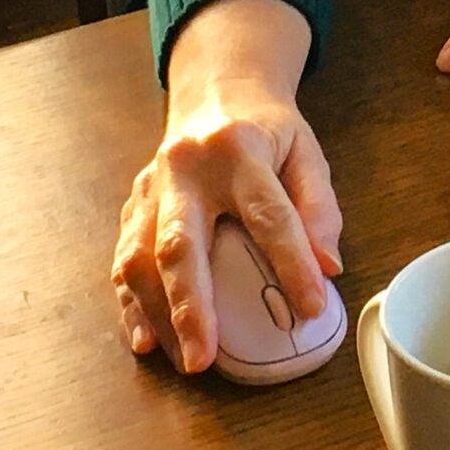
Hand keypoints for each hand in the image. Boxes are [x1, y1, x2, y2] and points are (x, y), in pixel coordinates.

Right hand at [110, 0, 344, 374]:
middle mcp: (185, 168)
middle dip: (190, 306)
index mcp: (239, 150)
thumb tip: (327, 266)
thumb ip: (319, 207)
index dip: (291, 262)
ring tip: (182, 359)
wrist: (216, 89)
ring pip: (139, 257)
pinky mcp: (132, 204)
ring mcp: (151, 186)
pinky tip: (145, 339)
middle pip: (179, 242)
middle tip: (205, 358)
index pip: (268, 213)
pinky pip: (122, 259)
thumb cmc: (266, 129)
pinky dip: (131, 304)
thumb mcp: (306, 152)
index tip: (311, 305)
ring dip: (157, 315)